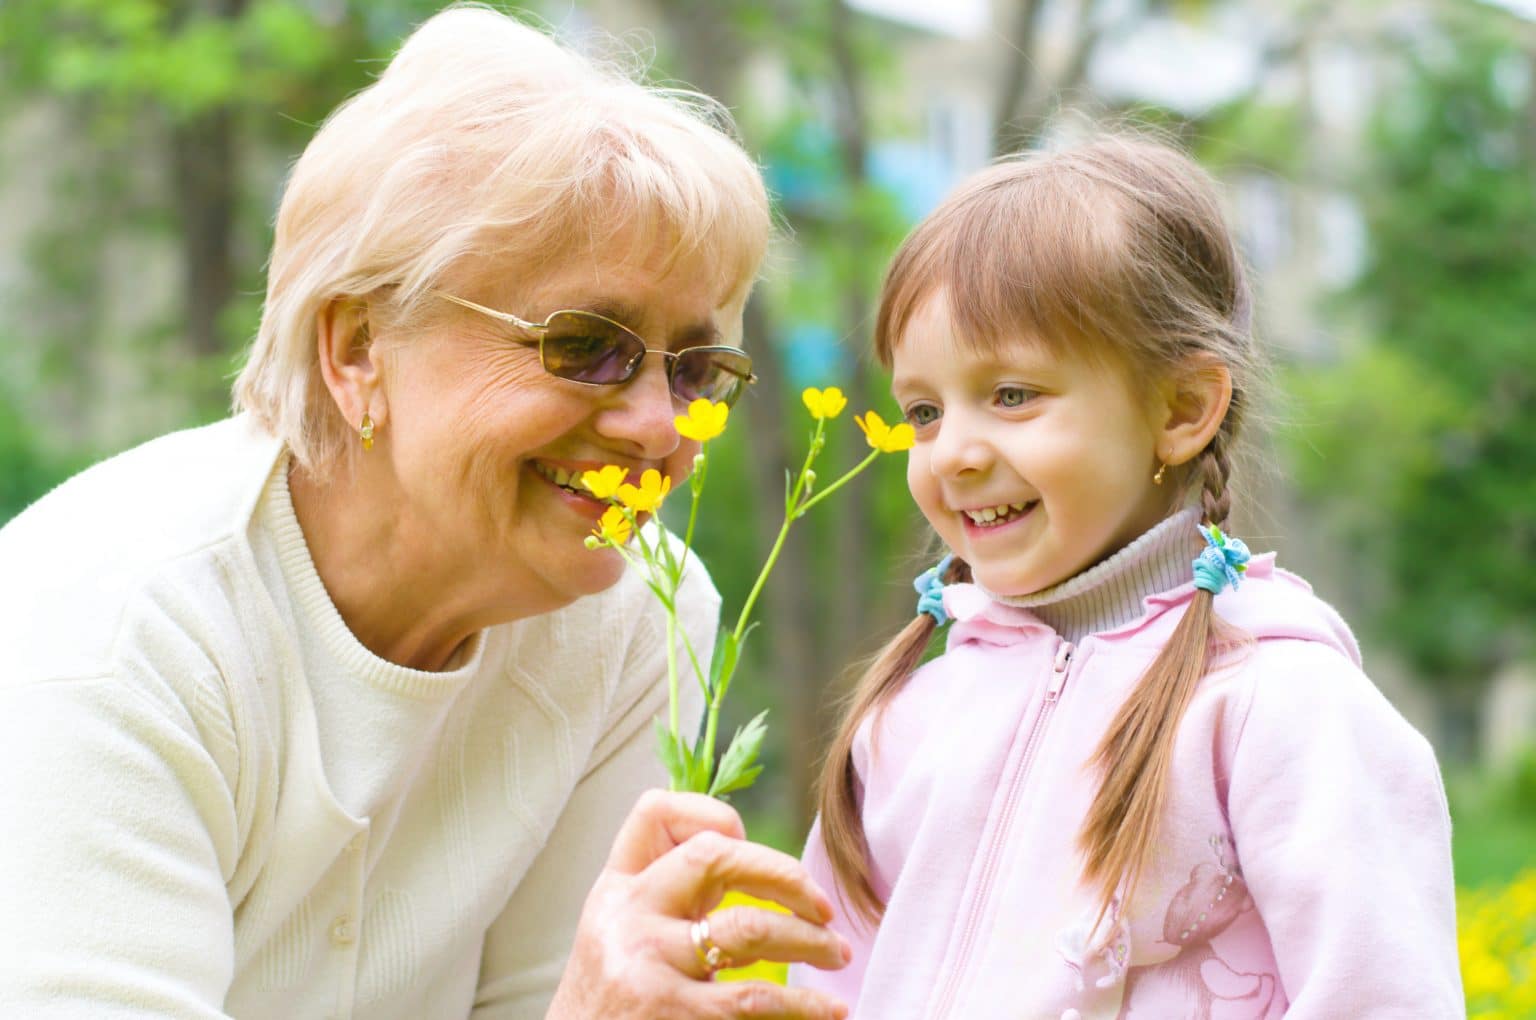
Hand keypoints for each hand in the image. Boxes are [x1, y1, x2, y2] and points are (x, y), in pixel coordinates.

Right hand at [546, 790, 850, 1018]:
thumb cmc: (610, 1003)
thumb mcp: (618, 934)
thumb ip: (666, 895)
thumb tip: (751, 861)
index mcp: (616, 890)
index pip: (656, 812)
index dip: (713, 812)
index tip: (748, 840)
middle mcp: (627, 916)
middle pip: (714, 855)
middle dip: (784, 874)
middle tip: (822, 905)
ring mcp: (648, 964)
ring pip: (749, 928)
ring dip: (809, 941)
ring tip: (837, 953)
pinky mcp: (671, 1012)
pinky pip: (754, 996)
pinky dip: (803, 1004)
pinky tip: (828, 1010)